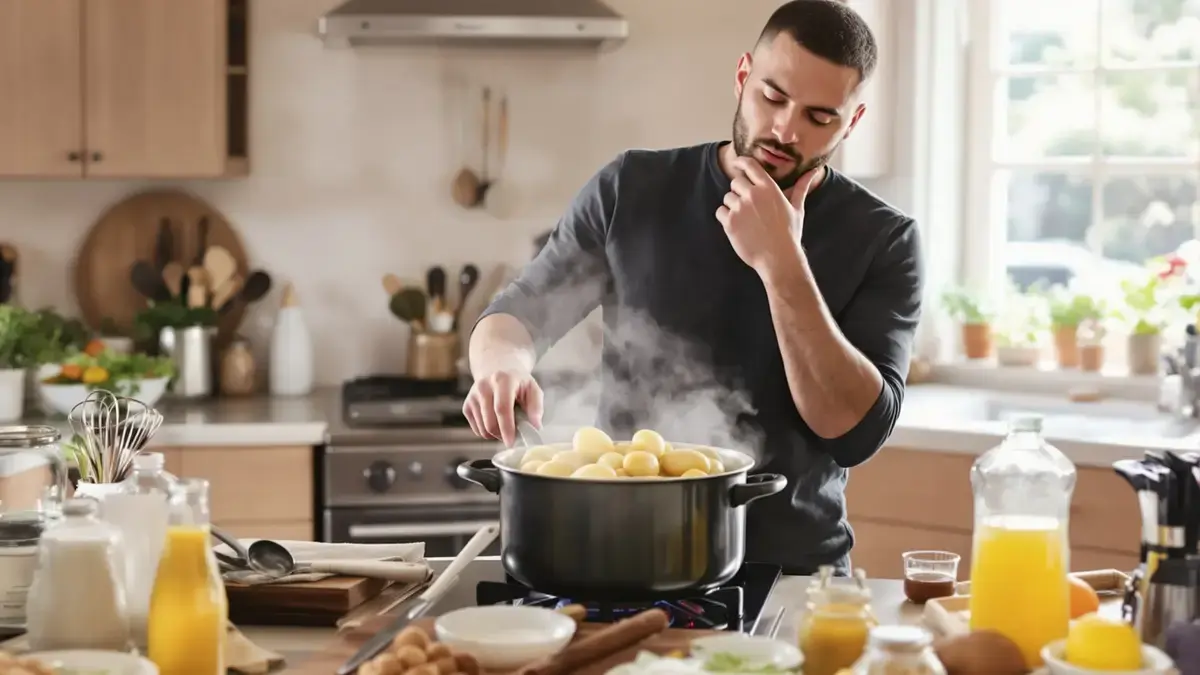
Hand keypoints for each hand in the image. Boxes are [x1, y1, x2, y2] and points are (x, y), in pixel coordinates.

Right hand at [463, 368, 543, 446]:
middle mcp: (483, 387)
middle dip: (503, 435)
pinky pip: (477, 430)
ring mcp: (472, 396)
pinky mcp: (466, 406)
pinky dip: (487, 431)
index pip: (502, 408)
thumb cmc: (516, 381)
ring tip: (505, 424)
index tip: (512, 442)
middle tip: (514, 434)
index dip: (507, 428)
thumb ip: (536, 406)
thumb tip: (536, 425)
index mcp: (502, 380)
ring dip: (496, 434)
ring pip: (483, 429)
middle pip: (490, 423)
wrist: (496, 367)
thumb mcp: (532, 387)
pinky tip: (495, 421)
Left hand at [716, 157, 820, 275]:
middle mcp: (752, 195)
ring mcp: (740, 208)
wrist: (778, 258)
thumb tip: (813, 171)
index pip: (750, 165)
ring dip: (733, 206)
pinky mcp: (730, 222)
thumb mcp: (797, 208)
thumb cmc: (789, 233)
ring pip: (727, 197)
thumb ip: (801, 187)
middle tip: (749, 206)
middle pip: (735, 182)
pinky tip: (739, 226)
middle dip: (740, 191)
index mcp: (769, 188)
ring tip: (746, 220)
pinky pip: (720, 212)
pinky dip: (725, 218)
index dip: (741, 162)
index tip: (737, 163)